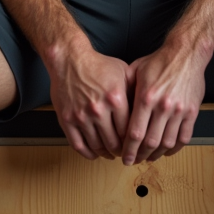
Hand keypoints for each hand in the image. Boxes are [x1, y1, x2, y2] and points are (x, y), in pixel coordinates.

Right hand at [48, 38, 131, 160]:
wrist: (70, 60)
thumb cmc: (98, 65)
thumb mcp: (124, 72)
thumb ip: (135, 91)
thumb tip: (147, 110)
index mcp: (116, 98)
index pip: (129, 131)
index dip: (134, 142)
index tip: (136, 145)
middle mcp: (99, 109)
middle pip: (114, 142)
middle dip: (121, 151)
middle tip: (125, 153)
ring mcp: (81, 116)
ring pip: (97, 146)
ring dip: (106, 153)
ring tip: (111, 154)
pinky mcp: (67, 120)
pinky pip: (78, 145)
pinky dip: (88, 154)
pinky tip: (94, 154)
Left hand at [123, 45, 205, 164]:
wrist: (186, 53)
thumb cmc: (160, 60)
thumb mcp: (135, 70)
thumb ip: (125, 89)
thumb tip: (113, 107)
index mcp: (146, 97)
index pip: (134, 133)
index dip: (128, 150)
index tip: (124, 157)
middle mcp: (162, 106)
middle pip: (150, 142)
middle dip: (140, 156)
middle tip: (134, 160)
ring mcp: (179, 110)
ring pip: (167, 143)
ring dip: (156, 154)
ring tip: (149, 157)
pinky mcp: (192, 111)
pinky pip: (184, 137)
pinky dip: (175, 148)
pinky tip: (168, 150)